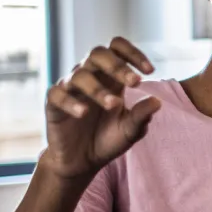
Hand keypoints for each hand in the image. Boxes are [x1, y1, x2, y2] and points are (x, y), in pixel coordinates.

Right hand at [41, 38, 159, 181]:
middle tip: (135, 83)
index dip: (133, 53)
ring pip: (79, 75)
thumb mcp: (130, 130)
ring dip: (99, 89)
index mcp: (110, 78)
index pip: (117, 49)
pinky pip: (58, 95)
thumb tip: (157, 102)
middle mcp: (90, 77)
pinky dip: (71, 102)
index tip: (150, 71)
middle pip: (97, 53)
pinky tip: (84, 113)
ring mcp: (70, 89)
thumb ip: (142, 116)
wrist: (82, 162)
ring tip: (114, 105)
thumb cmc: (107, 140)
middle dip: (117, 66)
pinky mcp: (53, 104)